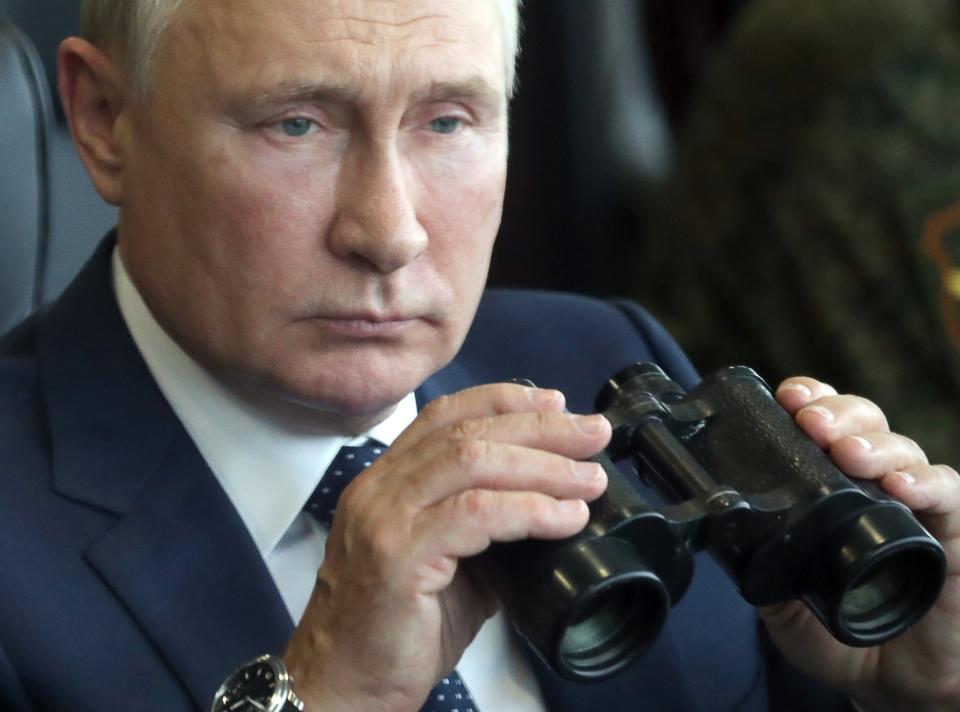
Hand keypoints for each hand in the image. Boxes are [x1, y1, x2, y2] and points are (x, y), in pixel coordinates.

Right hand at [283, 384, 610, 711]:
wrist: (346, 686)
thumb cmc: (394, 630)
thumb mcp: (447, 565)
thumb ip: (488, 530)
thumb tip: (554, 509)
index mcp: (387, 482)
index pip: (446, 414)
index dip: (504, 400)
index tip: (556, 404)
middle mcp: (379, 489)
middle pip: (467, 431)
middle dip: (540, 427)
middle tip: (592, 434)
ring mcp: (384, 518)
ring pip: (472, 462)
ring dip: (543, 466)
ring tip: (589, 479)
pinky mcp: (397, 556)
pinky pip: (475, 514)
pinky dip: (529, 509)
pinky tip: (565, 518)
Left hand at [761, 377, 959, 711]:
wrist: (896, 682)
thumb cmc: (844, 633)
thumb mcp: (785, 607)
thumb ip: (764, 573)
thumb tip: (733, 541)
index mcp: (833, 486)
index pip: (825, 426)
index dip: (810, 401)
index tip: (786, 397)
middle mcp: (874, 484)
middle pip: (863, 423)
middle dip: (836, 412)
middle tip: (810, 422)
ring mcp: (916, 504)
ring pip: (902, 450)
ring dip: (874, 444)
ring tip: (847, 452)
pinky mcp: (954, 532)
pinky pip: (949, 495)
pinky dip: (927, 484)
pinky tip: (902, 487)